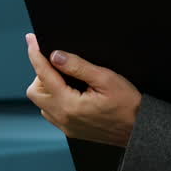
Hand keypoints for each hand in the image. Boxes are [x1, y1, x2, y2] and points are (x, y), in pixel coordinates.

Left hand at [24, 33, 141, 146]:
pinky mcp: (71, 131)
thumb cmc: (128, 104)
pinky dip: (55, 100)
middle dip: (41, 74)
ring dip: (48, 88)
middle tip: (58, 64)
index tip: (31, 40)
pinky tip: (71, 93)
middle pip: (35, 92)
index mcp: (69, 104)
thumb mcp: (106, 79)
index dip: (36, 54)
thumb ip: (79, 66)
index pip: (44, 74)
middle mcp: (63, 117)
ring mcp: (66, 126)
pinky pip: (52, 113)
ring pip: (42, 103)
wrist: (139, 129)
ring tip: (67, 79)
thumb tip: (56, 56)